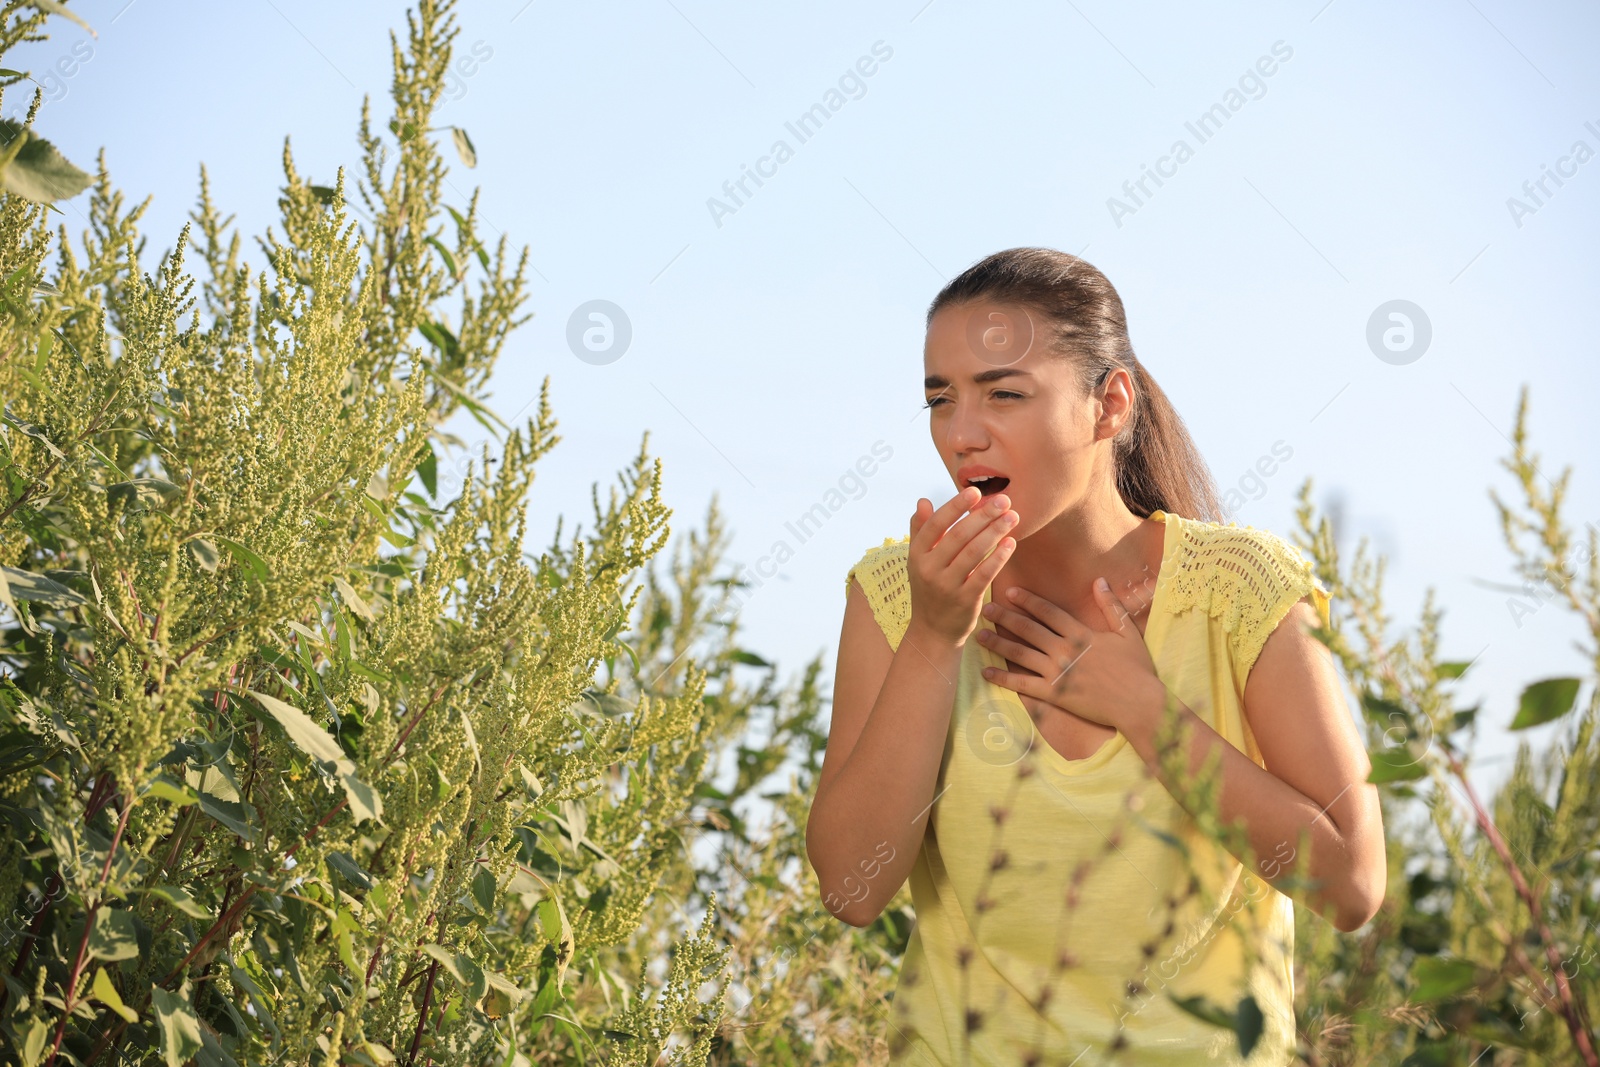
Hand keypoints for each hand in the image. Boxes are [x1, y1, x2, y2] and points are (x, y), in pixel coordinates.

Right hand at [906, 486, 1018, 644]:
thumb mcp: (918, 560)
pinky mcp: (965, 600)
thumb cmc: (929, 588)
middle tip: (1004, 500)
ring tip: (1012, 517)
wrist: (932, 630)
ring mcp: (947, 586)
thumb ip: (920, 530)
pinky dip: (998, 557)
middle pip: (958, 535)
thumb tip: (922, 500)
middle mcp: (929, 569)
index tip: (974, 491)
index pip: (935, 524)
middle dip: (983, 515)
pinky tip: (1010, 542)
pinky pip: (984, 574)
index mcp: (917, 554)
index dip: (955, 507)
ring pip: (974, 552)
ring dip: (995, 532)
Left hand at [975, 579, 1161, 733]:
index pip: (1048, 611)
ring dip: (998, 644)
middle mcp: (1064, 650)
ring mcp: (1057, 673)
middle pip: (1028, 629)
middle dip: (1005, 617)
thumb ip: (1111, 606)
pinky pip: (1022, 685)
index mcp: (1081, 633)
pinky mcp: (1054, 694)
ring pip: (1020, 654)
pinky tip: (986, 672)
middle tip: (986, 609)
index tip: (1010, 592)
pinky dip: (1002, 678)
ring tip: (980, 635)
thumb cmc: (1137, 669)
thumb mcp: (1127, 632)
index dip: (1027, 600)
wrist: (1139, 704)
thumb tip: (1099, 580)